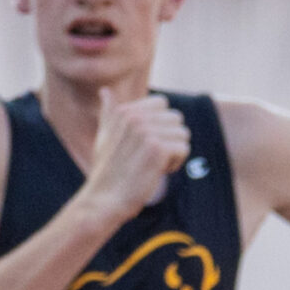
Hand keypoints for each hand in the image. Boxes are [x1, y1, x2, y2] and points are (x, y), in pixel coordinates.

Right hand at [80, 92, 188, 223]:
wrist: (104, 199)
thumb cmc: (107, 169)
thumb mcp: (105, 136)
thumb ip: (110, 113)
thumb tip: (105, 90)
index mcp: (125, 111)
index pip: (163, 105)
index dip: (160, 125)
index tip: (143, 142)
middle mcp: (135, 117)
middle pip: (176, 119)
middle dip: (169, 139)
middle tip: (147, 156)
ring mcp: (146, 131)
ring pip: (183, 134)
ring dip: (173, 153)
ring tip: (151, 164)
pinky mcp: (157, 148)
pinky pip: (184, 148)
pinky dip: (175, 163)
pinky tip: (156, 171)